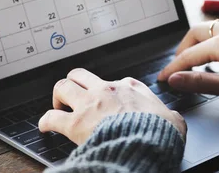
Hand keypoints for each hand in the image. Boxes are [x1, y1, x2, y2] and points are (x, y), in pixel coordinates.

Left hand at [39, 68, 186, 144]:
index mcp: (130, 87)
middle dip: (74, 83)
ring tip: (58, 106)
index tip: (108, 101)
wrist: (146, 143)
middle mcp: (107, 90)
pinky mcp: (76, 123)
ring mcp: (89, 104)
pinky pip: (51, 117)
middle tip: (74, 96)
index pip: (114, 81)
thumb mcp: (173, 120)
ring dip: (58, 96)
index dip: (109, 91)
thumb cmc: (159, 132)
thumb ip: (170, 115)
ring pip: (62, 86)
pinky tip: (45, 126)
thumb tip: (174, 119)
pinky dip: (45, 121)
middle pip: (80, 75)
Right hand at [158, 19, 218, 104]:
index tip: (162, 79)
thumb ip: (201, 82)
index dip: (173, 68)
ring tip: (195, 63)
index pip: (189, 55)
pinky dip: (212, 40)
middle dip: (182, 50)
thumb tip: (176, 79)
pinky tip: (216, 56)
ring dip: (197, 44)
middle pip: (195, 33)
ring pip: (209, 29)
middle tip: (178, 68)